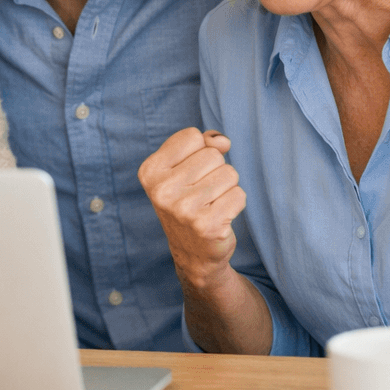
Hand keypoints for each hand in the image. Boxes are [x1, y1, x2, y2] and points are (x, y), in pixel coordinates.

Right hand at [139, 128, 244, 290]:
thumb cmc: (190, 201)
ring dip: (227, 187)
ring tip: (211, 204)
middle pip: (213, 155)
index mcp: (150, 171)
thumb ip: (203, 144)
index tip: (188, 174)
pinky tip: (220, 216)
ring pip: (229, 173)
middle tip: (201, 193)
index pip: (192, 136)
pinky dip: (235, 203)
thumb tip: (222, 141)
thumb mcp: (185, 167)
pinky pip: (239, 195)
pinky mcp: (207, 226)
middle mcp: (162, 190)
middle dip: (215, 170)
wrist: (193, 253)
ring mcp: (184, 210)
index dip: (199, 152)